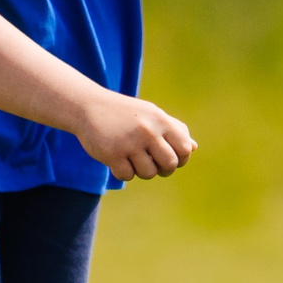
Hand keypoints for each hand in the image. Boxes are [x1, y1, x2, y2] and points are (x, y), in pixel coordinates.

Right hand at [74, 92, 195, 181]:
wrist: (88, 106)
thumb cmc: (125, 113)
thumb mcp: (151, 115)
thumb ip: (174, 129)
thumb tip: (193, 148)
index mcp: (160, 120)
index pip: (185, 149)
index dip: (181, 159)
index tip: (170, 158)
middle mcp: (148, 131)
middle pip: (170, 164)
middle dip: (164, 170)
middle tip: (153, 164)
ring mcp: (130, 143)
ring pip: (148, 173)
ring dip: (141, 171)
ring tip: (132, 160)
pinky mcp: (112, 154)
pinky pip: (127, 176)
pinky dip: (123, 172)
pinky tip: (117, 160)